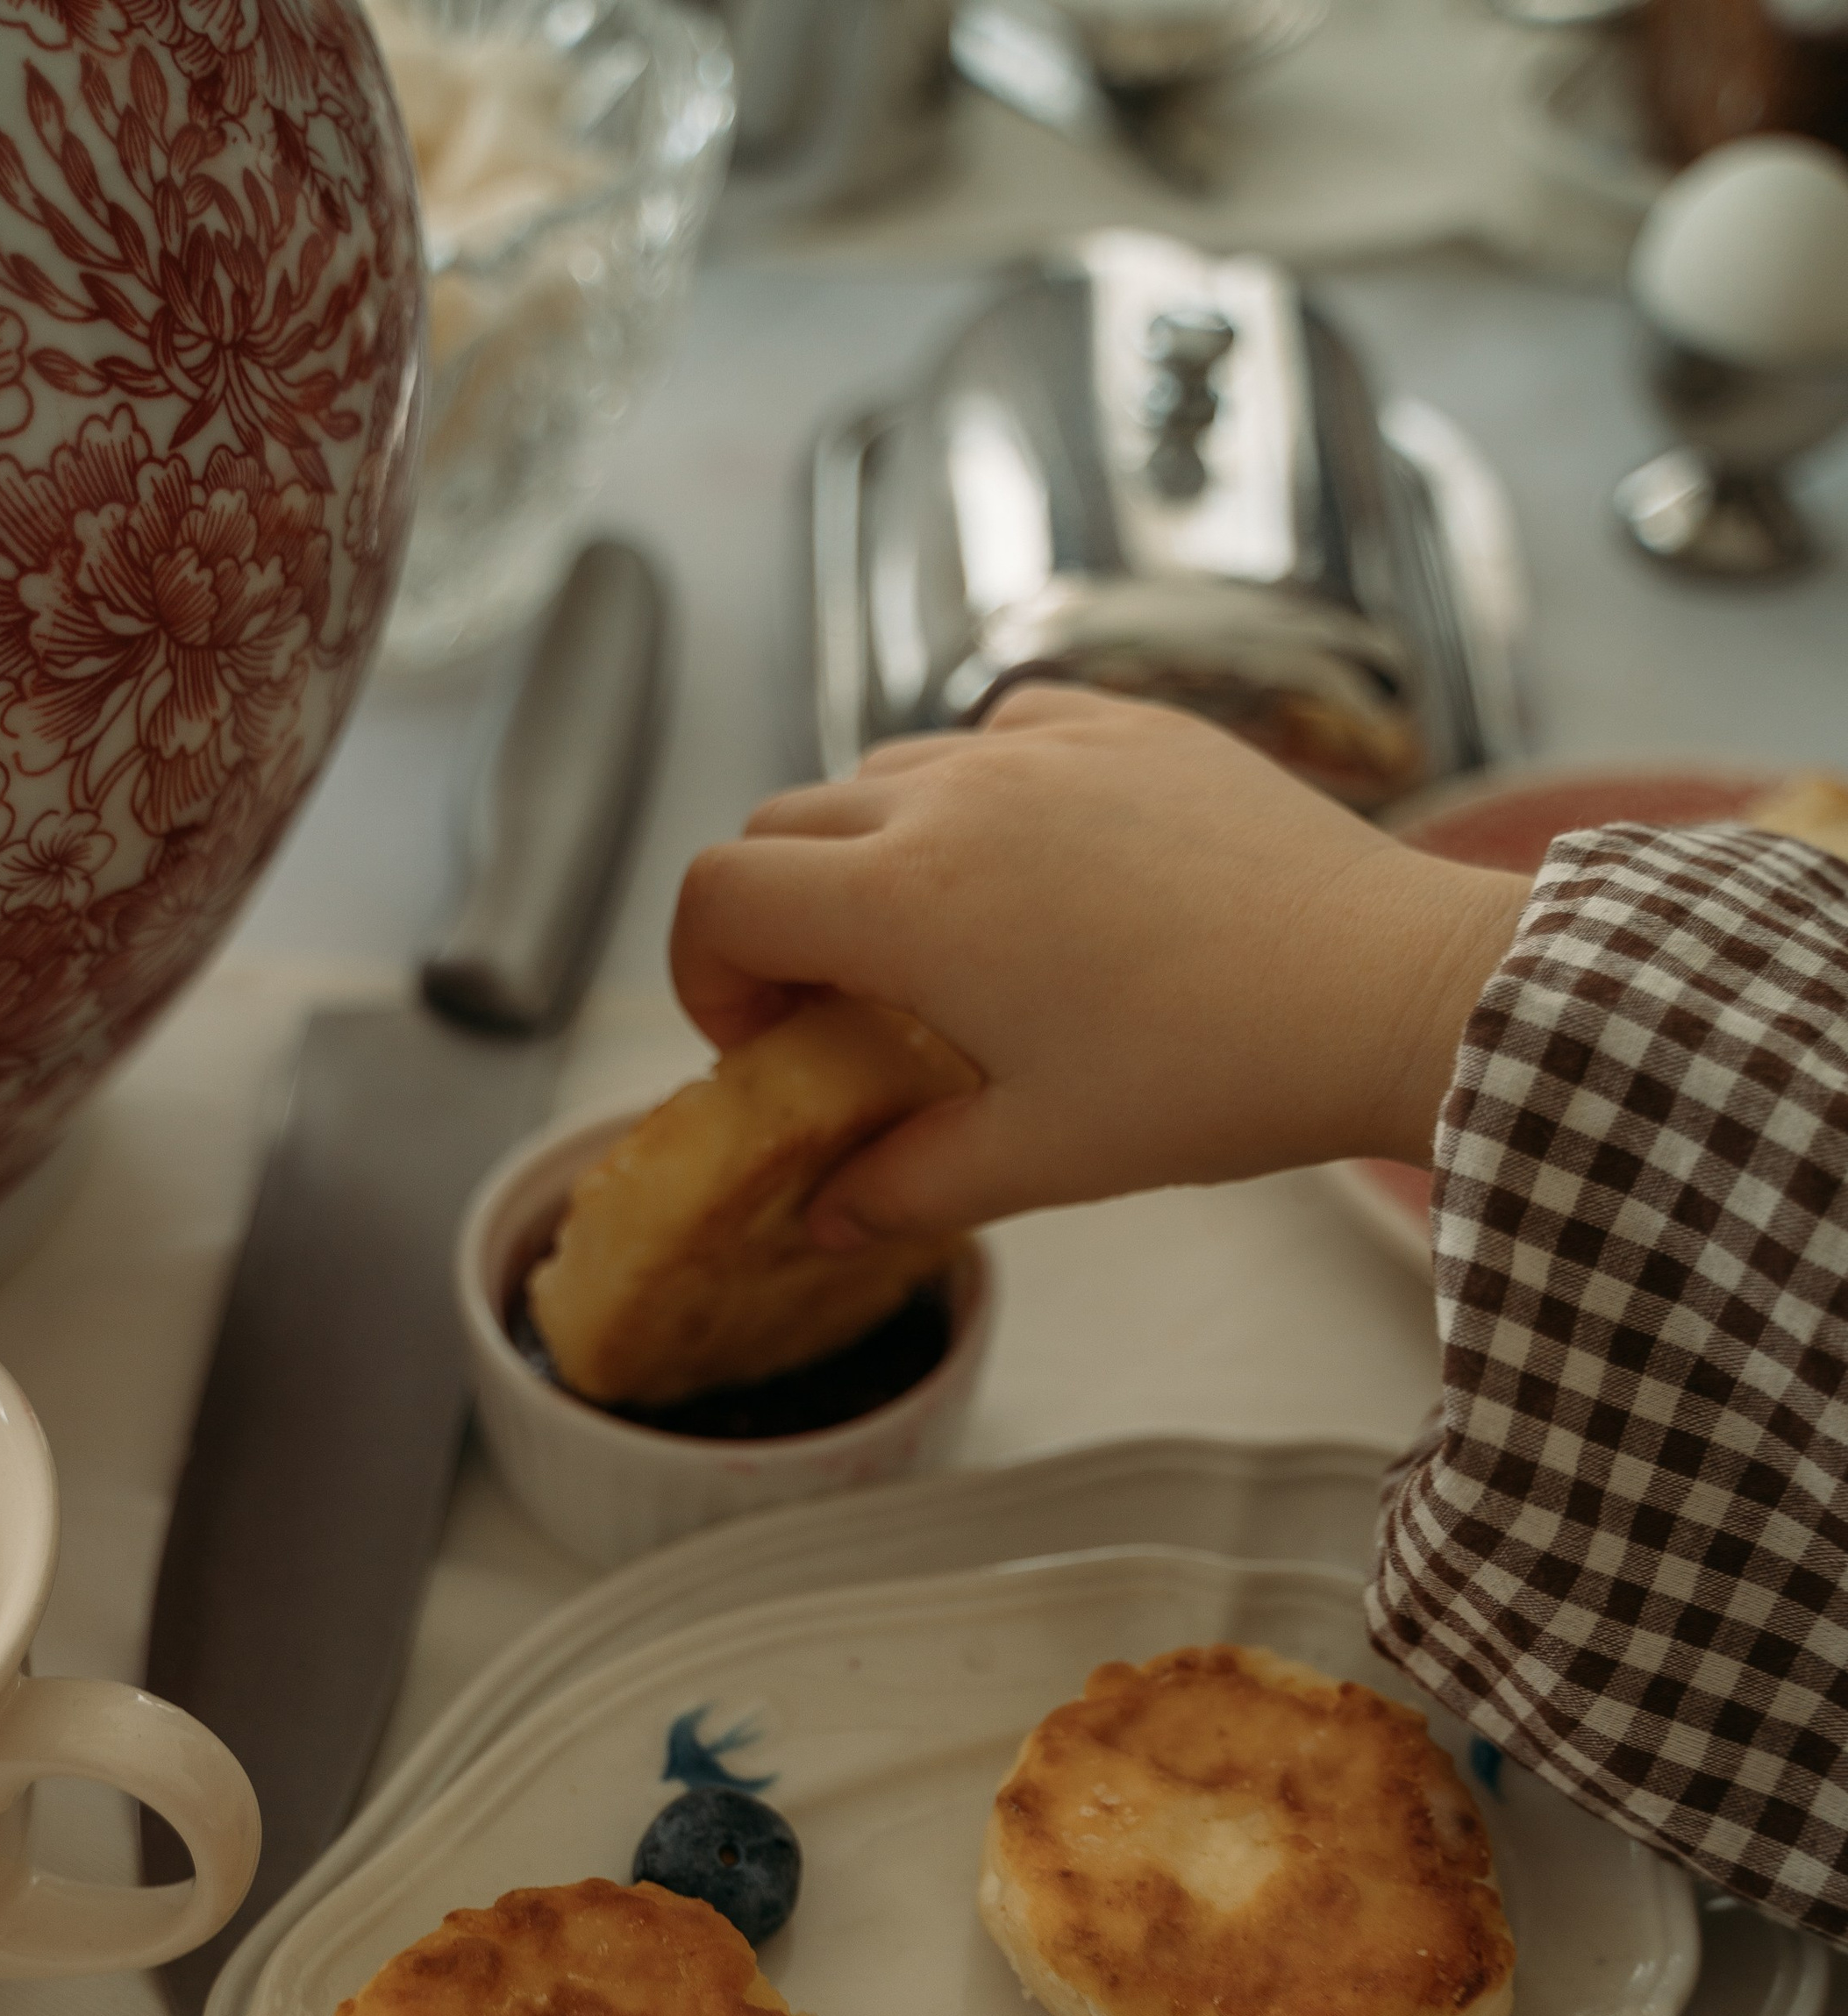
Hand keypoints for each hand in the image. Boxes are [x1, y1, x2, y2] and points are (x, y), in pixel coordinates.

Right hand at [670, 685, 1530, 1245]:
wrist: (1383, 992)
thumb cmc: (1212, 1081)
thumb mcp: (1039, 1159)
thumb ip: (906, 1186)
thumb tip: (827, 1217)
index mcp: (909, 902)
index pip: (719, 895)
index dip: (705, 975)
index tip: (762, 1042)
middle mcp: (955, 797)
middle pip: (783, 825)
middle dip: (773, 920)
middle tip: (832, 1013)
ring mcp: (1046, 747)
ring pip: (886, 771)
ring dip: (868, 855)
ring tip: (937, 949)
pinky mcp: (1129, 724)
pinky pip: (999, 734)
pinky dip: (973, 794)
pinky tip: (1033, 871)